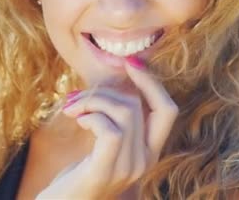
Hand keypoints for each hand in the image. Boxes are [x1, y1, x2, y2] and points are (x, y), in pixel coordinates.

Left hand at [35, 57, 178, 199]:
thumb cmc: (76, 175)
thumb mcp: (101, 144)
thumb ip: (113, 120)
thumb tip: (113, 81)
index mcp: (147, 152)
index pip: (167, 110)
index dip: (152, 82)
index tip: (129, 62)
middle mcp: (144, 162)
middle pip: (138, 106)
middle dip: (104, 91)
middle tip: (75, 98)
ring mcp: (127, 169)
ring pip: (124, 113)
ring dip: (92, 101)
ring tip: (71, 109)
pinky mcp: (104, 172)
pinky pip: (110, 130)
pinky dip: (91, 116)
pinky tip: (78, 122)